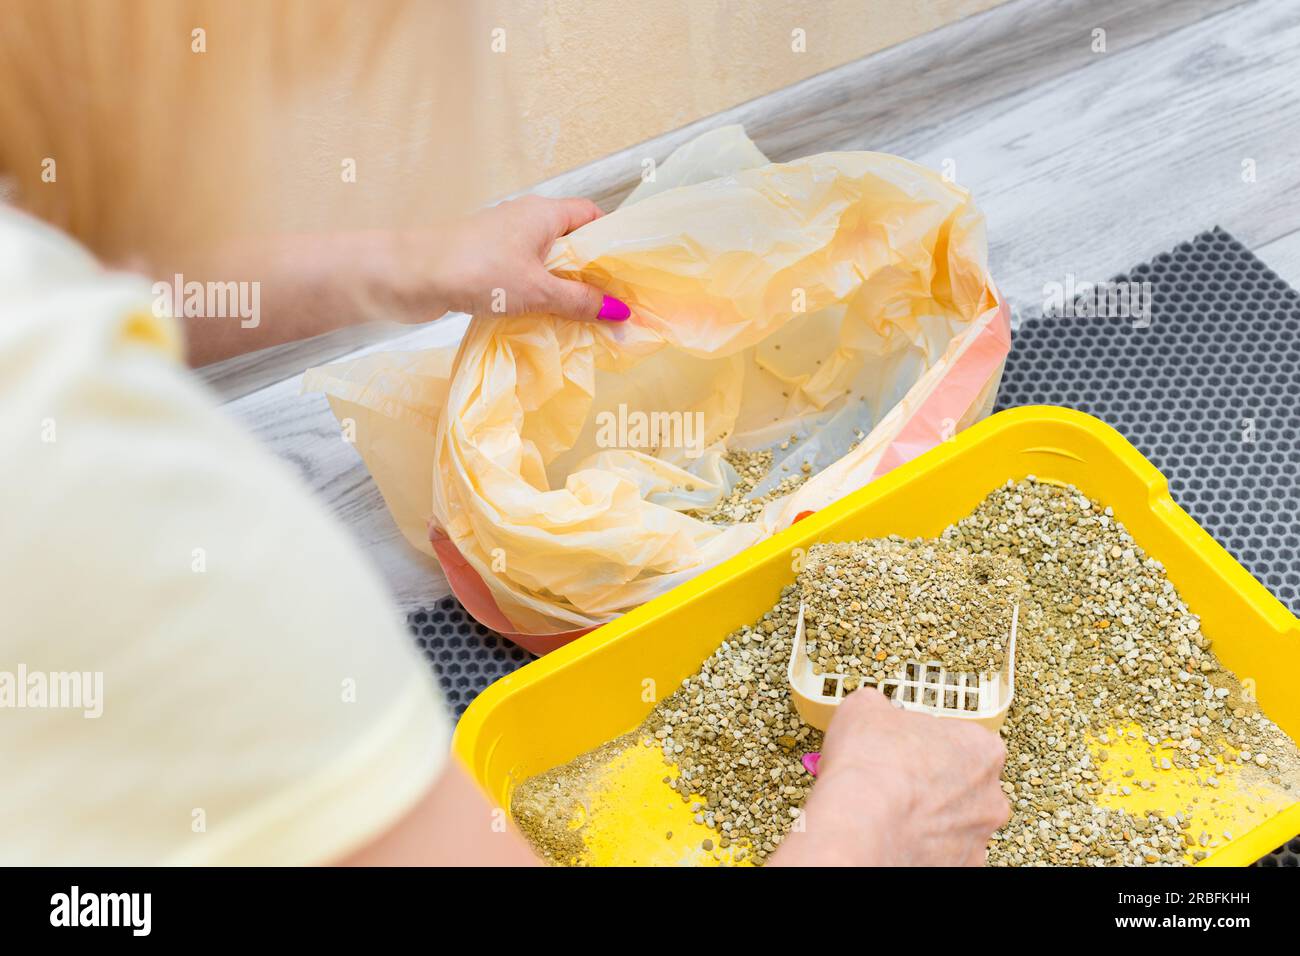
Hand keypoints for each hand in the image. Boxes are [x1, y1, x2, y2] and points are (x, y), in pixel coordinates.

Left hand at [421, 195, 629, 322]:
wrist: (409, 276)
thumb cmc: (478, 272)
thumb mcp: (538, 291)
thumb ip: (581, 302)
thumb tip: (621, 313)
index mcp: (545, 213)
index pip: (592, 215)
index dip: (612, 240)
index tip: (629, 272)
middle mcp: (526, 221)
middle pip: (572, 242)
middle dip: (593, 271)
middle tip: (615, 303)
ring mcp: (504, 242)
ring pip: (548, 263)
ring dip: (565, 288)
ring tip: (587, 318)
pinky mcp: (487, 263)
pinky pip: (526, 276)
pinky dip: (540, 295)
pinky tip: (548, 320)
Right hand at [770, 688, 1009, 865]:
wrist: (860, 824)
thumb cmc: (873, 766)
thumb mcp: (865, 708)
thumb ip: (880, 706)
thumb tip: (872, 711)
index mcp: (982, 748)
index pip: (963, 738)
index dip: (930, 740)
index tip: (908, 744)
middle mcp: (991, 797)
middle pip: (966, 784)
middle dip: (935, 781)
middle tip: (899, 778)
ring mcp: (977, 838)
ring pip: (955, 822)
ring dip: (929, 816)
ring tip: (891, 810)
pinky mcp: (958, 868)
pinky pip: (940, 853)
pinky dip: (920, 845)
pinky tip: (893, 834)